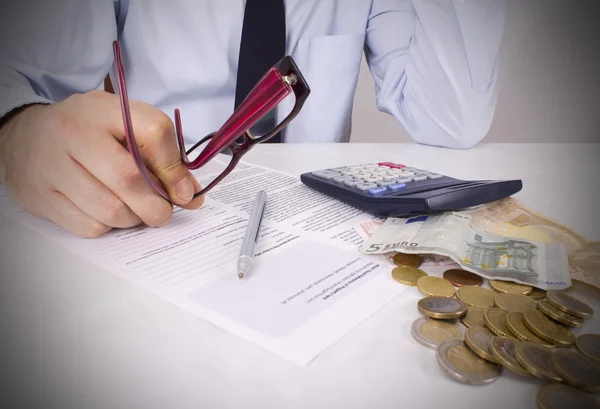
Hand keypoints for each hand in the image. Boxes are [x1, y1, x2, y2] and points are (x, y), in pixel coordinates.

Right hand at [0, 90, 203, 237]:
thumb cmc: (87, 132)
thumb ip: (162, 156)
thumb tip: (190, 195)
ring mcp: (53, 165)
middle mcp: (74, 133)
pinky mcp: (40, 196)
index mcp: (104, 109)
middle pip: (129, 178)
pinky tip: (105, 213)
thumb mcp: (123, 127)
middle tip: (163, 213)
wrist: (24, 137)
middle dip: (156, 206)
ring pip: (110, 210)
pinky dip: (107, 226)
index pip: (153, 131)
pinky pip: (89, 227)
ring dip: (132, 219)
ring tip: (134, 210)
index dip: (174, 168)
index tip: (182, 190)